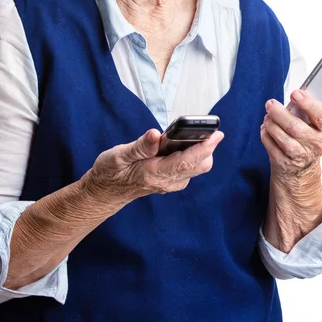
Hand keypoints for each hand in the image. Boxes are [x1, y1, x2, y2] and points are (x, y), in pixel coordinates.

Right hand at [83, 129, 223, 201]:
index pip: (186, 161)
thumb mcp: (118, 156)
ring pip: (196, 167)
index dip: (204, 147)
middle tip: (206, 128)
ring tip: (195, 133)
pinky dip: (192, 154)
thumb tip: (156, 134)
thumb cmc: (110, 172)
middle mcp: (167, 181)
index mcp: (154, 173)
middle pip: (199, 165)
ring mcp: (171, 183)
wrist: (105, 192)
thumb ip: (139, 146)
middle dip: (207, 147)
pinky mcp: (171, 181)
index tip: (216, 133)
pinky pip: (189, 168)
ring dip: (201, 150)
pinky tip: (183, 143)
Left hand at [260, 85, 321, 177]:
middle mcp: (315, 145)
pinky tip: (267, 128)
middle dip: (280, 113)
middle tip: (271, 104)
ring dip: (271, 123)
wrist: (302, 168)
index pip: (321, 116)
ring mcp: (299, 156)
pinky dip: (265, 133)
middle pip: (295, 127)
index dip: (308, 104)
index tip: (296, 94)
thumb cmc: (312, 138)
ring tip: (269, 116)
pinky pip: (270, 144)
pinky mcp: (284, 162)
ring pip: (281, 136)